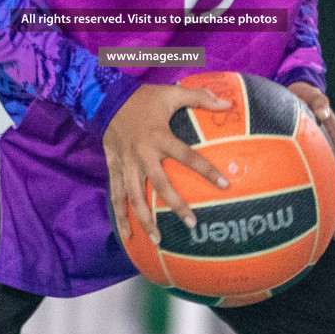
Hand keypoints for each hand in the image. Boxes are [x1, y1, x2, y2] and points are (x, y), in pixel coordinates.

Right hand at [104, 82, 231, 243]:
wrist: (106, 99)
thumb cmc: (144, 98)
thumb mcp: (172, 93)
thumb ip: (200, 97)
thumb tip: (228, 104)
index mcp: (160, 137)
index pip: (187, 156)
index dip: (207, 170)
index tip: (225, 184)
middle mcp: (143, 154)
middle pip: (161, 185)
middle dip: (176, 205)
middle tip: (192, 223)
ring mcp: (127, 164)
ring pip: (136, 197)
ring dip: (146, 219)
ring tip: (158, 240)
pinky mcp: (115, 168)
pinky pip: (117, 195)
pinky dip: (120, 215)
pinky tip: (127, 235)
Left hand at [287, 82, 334, 240]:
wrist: (298, 92)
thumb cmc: (304, 94)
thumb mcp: (310, 94)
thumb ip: (318, 102)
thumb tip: (324, 114)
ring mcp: (328, 160)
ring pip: (334, 190)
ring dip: (332, 213)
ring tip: (327, 238)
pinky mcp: (318, 162)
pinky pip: (320, 185)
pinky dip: (319, 202)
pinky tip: (309, 219)